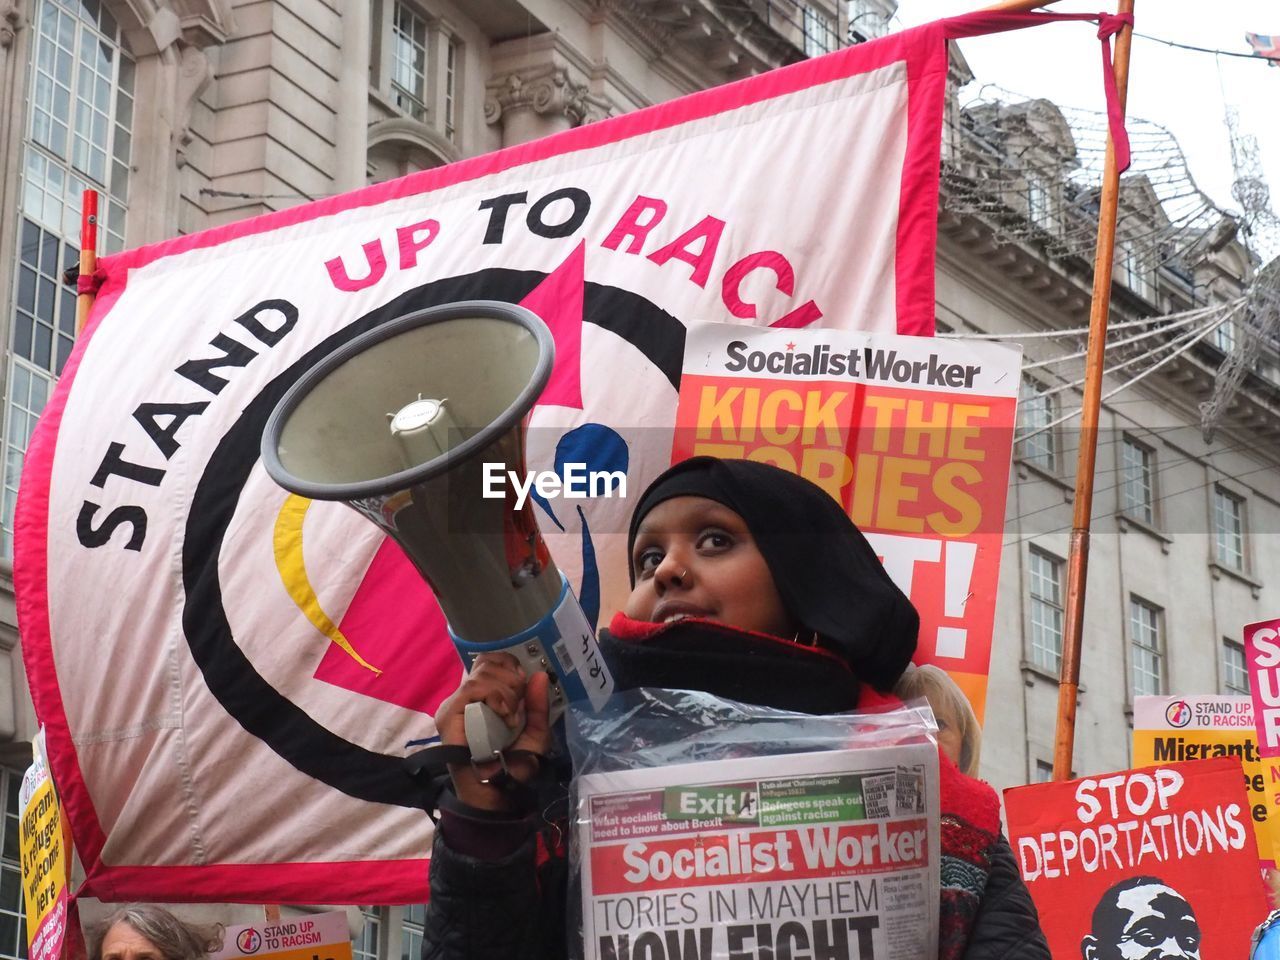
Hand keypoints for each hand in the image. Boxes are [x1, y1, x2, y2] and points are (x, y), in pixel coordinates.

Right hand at [433, 653, 552, 811]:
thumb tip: (540, 675)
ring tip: (511, 716)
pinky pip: (471, 690)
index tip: (524, 683)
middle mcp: (467, 698)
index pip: (490, 661)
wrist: (496, 795)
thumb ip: (538, 705)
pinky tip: (504, 714)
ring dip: (505, 691)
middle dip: (511, 679)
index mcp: (485, 697)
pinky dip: (493, 697)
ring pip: (481, 674)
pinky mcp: (448, 716)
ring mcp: (455, 706)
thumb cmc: (514, 767)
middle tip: (519, 706)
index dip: (510, 665)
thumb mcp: (535, 733)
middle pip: (487, 662)